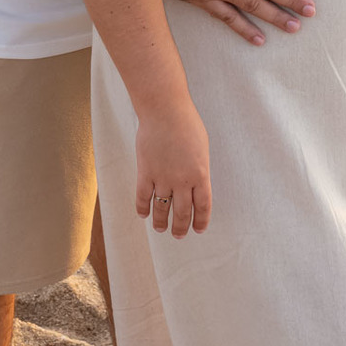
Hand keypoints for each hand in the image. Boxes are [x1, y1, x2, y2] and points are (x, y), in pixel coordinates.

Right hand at [136, 98, 211, 236]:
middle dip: (180, 227)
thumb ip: (198, 168)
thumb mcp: (202, 148)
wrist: (165, 110)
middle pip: (182, 212)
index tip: (198, 230)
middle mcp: (183, 181)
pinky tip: (143, 214)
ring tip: (160, 229)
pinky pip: (143, 196)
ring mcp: (163, 177)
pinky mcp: (145, 172)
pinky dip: (142, 208)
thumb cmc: (187, 123)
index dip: (200, 221)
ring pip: (162, 208)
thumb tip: (195, 183)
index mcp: (201, 174)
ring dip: (161, 222)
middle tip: (178, 235)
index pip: (203, 206)